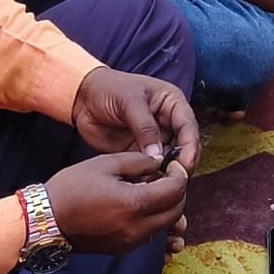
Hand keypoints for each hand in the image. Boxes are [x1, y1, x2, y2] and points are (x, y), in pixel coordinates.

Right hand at [46, 152, 188, 252]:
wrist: (46, 220)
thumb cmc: (73, 187)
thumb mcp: (107, 163)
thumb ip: (139, 162)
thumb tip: (160, 163)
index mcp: (134, 205)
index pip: (175, 191)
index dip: (179, 174)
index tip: (173, 163)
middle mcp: (137, 229)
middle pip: (176, 211)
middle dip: (177, 191)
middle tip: (166, 175)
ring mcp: (130, 242)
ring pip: (164, 225)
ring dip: (166, 207)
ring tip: (151, 188)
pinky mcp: (122, 249)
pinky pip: (149, 234)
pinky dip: (153, 219)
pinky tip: (139, 205)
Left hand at [72, 66, 199, 174]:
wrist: (83, 98)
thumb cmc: (109, 89)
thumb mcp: (129, 101)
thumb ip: (145, 126)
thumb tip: (158, 155)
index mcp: (171, 103)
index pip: (188, 126)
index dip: (190, 146)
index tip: (186, 165)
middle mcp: (167, 122)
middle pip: (183, 146)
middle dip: (182, 163)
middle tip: (175, 180)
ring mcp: (154, 139)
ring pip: (169, 160)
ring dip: (166, 173)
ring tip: (159, 185)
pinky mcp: (140, 152)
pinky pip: (150, 168)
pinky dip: (150, 177)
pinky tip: (145, 185)